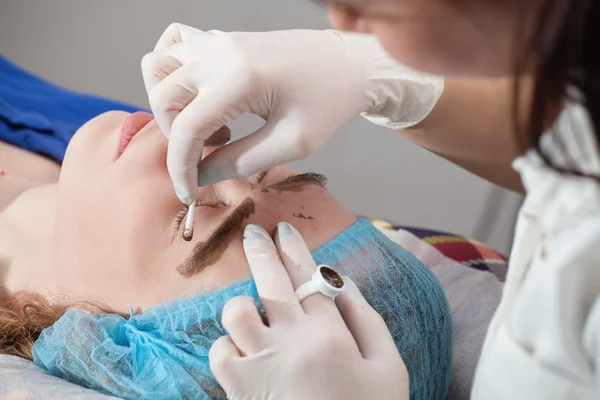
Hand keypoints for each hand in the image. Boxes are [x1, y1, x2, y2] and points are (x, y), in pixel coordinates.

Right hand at [141, 24, 442, 204]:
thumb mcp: (292, 142)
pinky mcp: (224, 38)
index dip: (181, 167)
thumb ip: (241, 161)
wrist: (352, 64)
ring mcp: (219, 40)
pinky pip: (177, 42)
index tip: (190, 192)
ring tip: (209, 123)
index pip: (187, 127)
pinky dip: (173, 69)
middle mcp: (220, 53)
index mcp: (239, 79)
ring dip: (171, 102)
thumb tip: (201, 175)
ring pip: (160, 65)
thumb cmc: (331, 101)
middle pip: (164, 96)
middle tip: (211, 153)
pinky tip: (198, 92)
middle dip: (176, 136)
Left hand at [208, 222, 408, 399]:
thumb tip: (341, 284)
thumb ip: (368, 320)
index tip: (283, 230)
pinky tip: (245, 349)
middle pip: (268, 282)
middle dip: (260, 251)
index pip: (308, 277)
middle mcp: (289, 344)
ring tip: (256, 312)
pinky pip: (219, 352)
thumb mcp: (389, 368)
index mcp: (329, 336)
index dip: (295, 249)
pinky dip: (228, 344)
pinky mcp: (239, 392)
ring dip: (244, 306)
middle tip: (254, 233)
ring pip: (235, 314)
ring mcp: (259, 368)